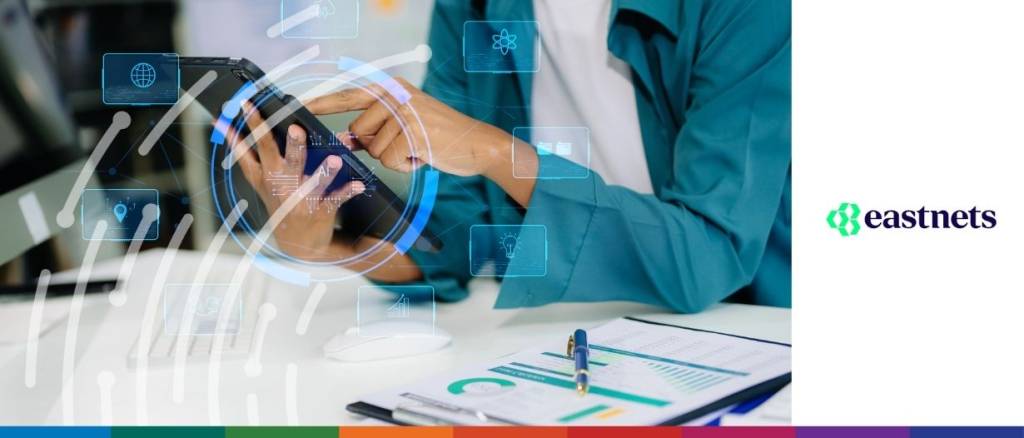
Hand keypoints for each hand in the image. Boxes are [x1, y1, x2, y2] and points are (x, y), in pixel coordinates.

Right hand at [229, 101, 364, 260]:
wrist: (298, 244)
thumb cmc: (280, 202)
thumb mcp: (258, 180)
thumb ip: (243, 152)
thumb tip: (221, 123)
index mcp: (264, 175)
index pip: (250, 148)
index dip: (248, 127)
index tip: (247, 105)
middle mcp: (281, 185)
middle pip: (285, 161)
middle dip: (289, 144)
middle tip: (296, 128)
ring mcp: (301, 199)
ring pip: (314, 182)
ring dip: (324, 172)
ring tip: (335, 160)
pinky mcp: (321, 210)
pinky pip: (336, 199)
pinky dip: (348, 191)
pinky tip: (359, 184)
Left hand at [304, 78, 512, 176]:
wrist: (478, 144)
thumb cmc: (440, 138)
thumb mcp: (405, 128)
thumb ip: (374, 131)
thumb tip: (344, 140)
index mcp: (392, 89)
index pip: (348, 96)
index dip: (322, 103)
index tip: (296, 107)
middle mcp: (396, 95)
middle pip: (358, 131)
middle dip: (377, 146)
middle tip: (407, 144)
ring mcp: (405, 111)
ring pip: (374, 148)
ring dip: (394, 157)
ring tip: (418, 148)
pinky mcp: (414, 131)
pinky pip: (390, 160)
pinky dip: (406, 165)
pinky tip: (424, 156)